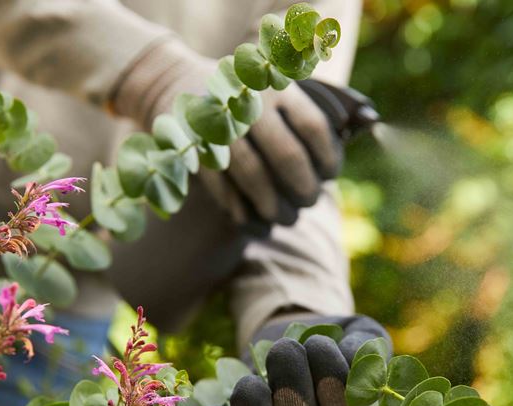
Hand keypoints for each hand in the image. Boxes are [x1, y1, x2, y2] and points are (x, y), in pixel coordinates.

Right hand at [112, 40, 341, 226]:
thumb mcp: (270, 86)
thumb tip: (338, 151)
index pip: (313, 127)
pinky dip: (236, 206)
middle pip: (288, 155)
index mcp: (277, 89)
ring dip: (271, 203)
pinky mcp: (195, 146)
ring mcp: (221, 126)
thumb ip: (301, 113)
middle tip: (309, 202)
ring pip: (253, 173)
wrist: (174, 80)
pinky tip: (249, 219)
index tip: (330, 175)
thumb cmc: (240, 94)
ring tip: (282, 218)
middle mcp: (251, 104)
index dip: (328, 157)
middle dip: (303, 187)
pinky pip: (221, 183)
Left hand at [201, 315, 390, 405]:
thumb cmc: (334, 341)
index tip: (319, 343)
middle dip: (289, 385)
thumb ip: (367, 346)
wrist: (294, 344)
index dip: (332, 381)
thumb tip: (354, 360)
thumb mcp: (360, 334)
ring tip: (254, 377)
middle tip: (286, 349)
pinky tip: (221, 404)